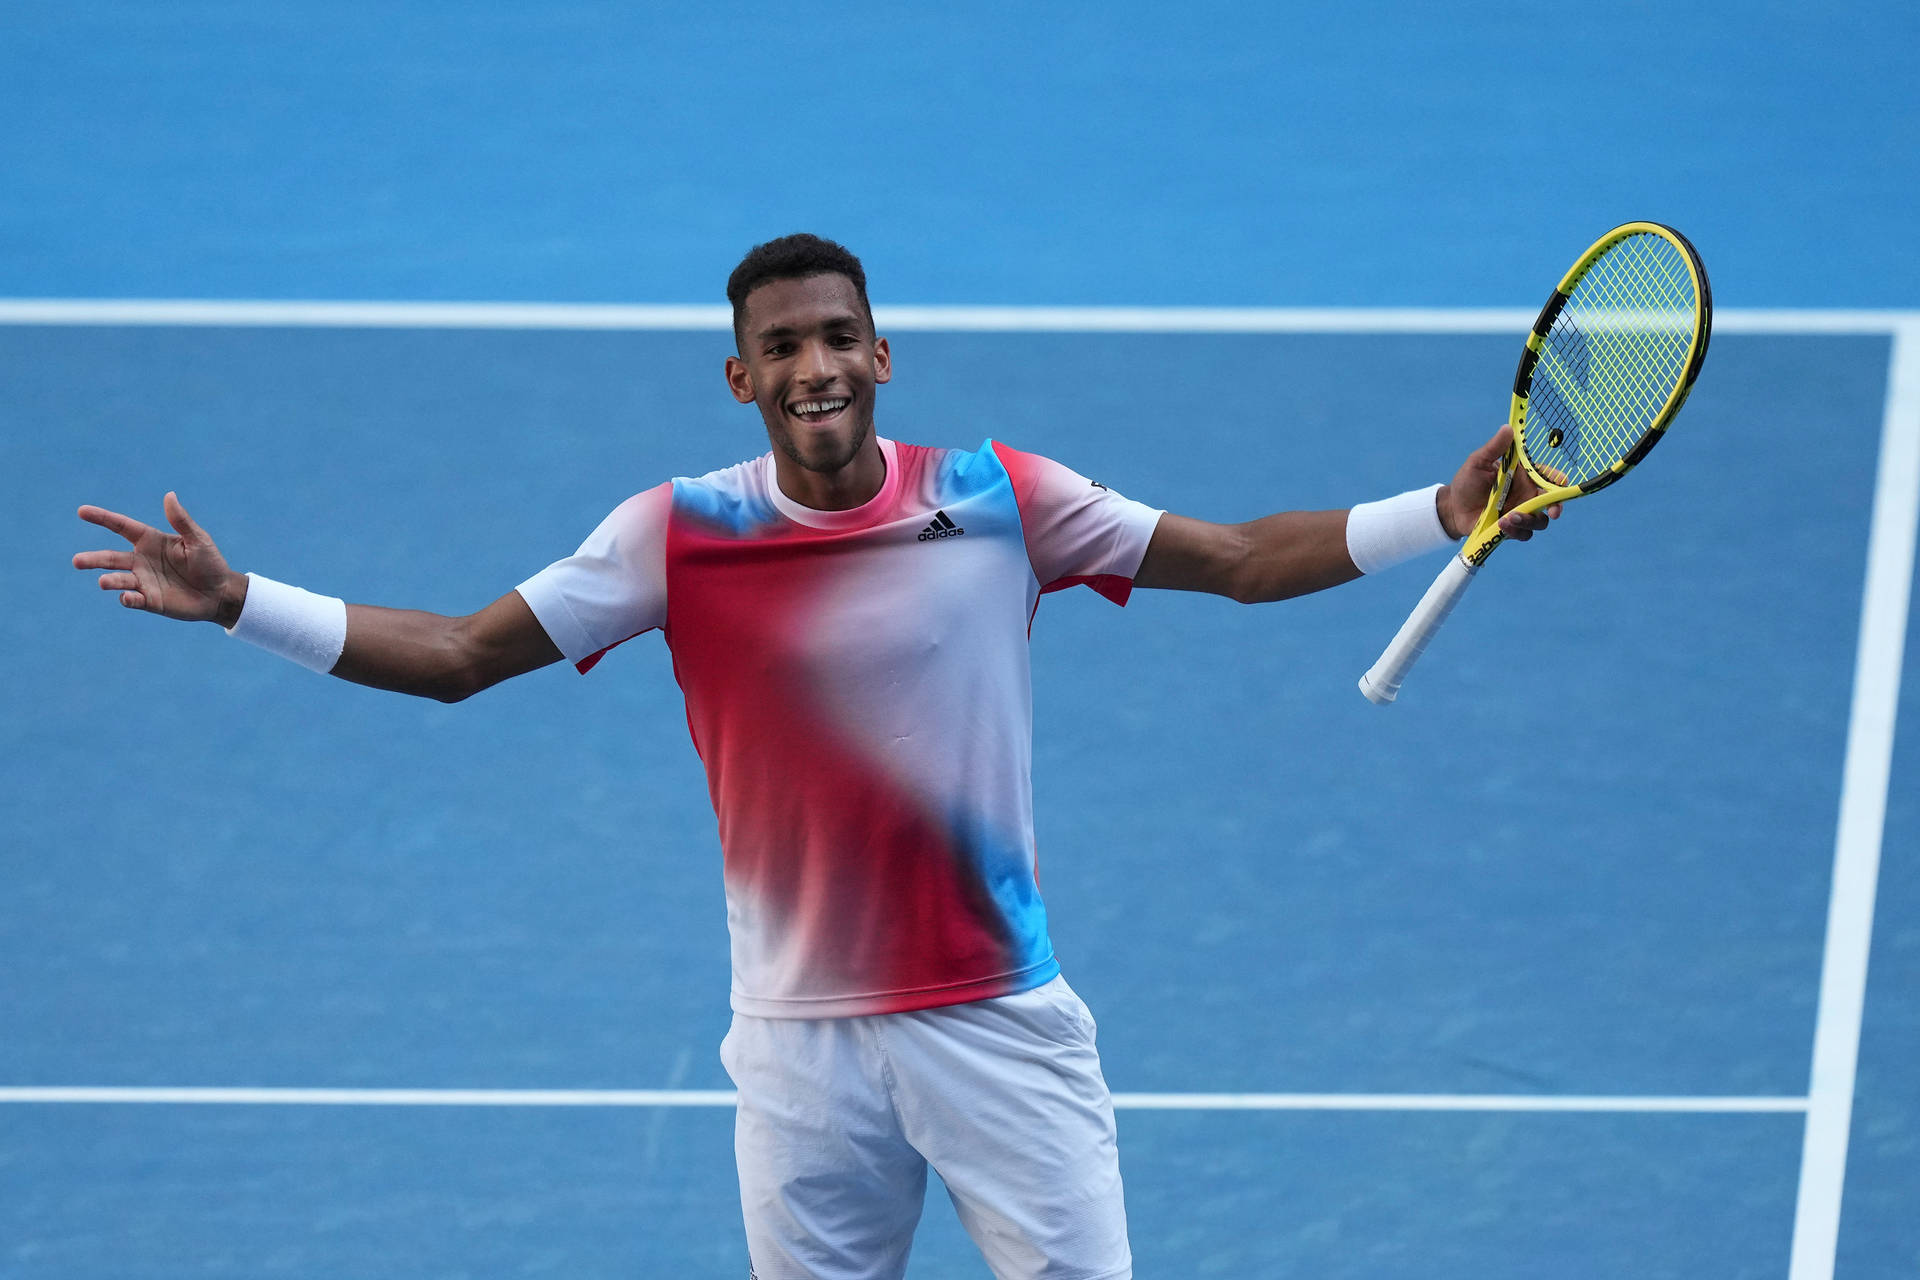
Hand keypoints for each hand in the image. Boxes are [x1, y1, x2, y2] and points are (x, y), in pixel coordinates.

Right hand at [74, 493, 246, 624]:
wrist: (221, 594)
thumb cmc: (210, 563)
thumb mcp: (198, 539)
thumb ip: (181, 521)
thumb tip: (169, 495)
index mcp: (150, 541)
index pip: (122, 527)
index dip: (103, 518)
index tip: (82, 511)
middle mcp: (141, 561)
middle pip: (111, 558)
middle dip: (94, 559)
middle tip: (77, 561)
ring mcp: (144, 581)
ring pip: (119, 580)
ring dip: (110, 581)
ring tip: (103, 582)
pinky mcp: (150, 601)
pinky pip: (134, 600)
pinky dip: (128, 599)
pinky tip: (127, 598)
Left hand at [1436, 425, 1563, 541]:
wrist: (1452, 507)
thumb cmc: (1467, 481)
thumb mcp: (1478, 462)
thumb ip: (1494, 448)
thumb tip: (1508, 428)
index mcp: (1524, 477)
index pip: (1549, 477)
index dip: (1559, 481)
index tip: (1561, 484)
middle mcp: (1527, 495)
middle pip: (1552, 502)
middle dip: (1556, 507)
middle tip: (1553, 512)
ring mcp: (1520, 513)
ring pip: (1540, 521)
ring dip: (1528, 520)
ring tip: (1507, 517)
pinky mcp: (1511, 528)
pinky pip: (1524, 534)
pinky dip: (1516, 531)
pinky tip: (1501, 525)